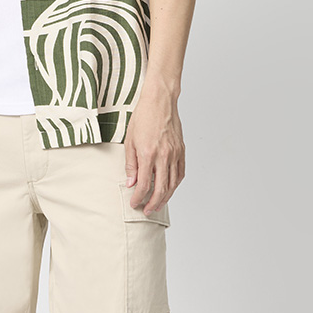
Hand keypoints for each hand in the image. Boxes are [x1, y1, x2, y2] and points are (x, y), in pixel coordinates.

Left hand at [123, 87, 185, 213]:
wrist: (160, 101)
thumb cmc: (143, 117)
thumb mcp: (130, 141)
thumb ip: (131, 164)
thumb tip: (131, 182)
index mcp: (148, 154)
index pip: (144, 184)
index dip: (138, 198)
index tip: (134, 203)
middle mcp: (164, 156)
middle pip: (161, 189)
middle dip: (153, 203)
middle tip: (147, 210)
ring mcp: (175, 154)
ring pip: (173, 183)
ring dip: (165, 197)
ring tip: (157, 204)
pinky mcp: (181, 150)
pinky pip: (180, 173)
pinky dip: (175, 184)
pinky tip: (170, 189)